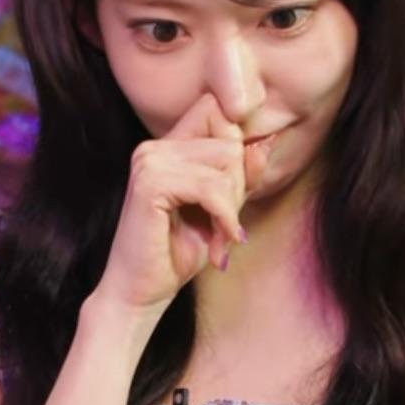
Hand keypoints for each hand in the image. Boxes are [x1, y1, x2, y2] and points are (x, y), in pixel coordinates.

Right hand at [91, 93, 269, 321]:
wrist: (140, 294)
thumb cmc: (178, 252)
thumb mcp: (222, 208)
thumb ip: (241, 175)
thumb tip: (264, 142)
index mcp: (168, 146)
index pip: (218, 110)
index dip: (237, 148)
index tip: (234, 192)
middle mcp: (155, 146)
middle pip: (229, 140)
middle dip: (238, 185)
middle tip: (225, 225)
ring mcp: (149, 160)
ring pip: (226, 161)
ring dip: (231, 206)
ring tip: (220, 236)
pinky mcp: (150, 183)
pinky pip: (211, 187)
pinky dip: (224, 218)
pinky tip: (219, 243)